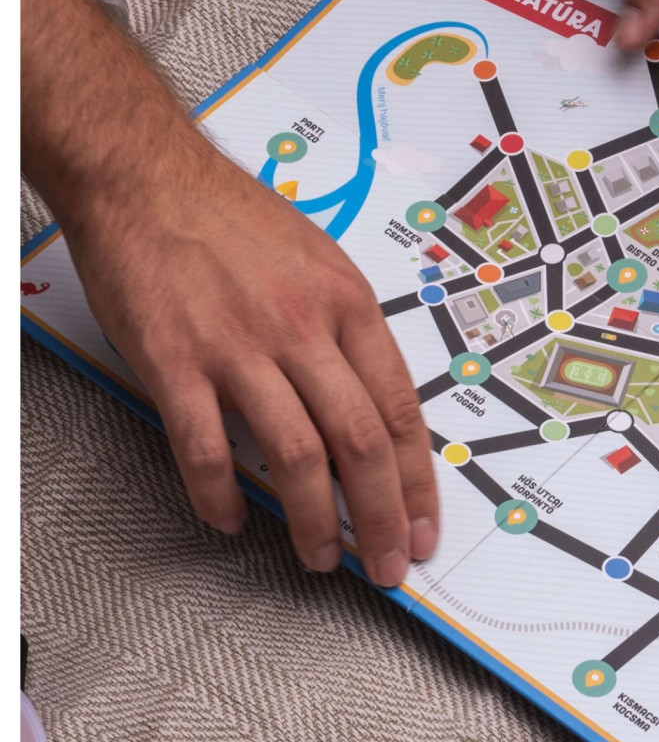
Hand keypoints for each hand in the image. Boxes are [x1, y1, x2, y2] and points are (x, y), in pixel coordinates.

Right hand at [21, 0, 436, 585]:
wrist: (149, 177)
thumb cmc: (236, 221)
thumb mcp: (323, 264)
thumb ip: (350, 335)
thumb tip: (376, 409)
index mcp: (349, 307)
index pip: (400, 410)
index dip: (419, 480)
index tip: (426, 525)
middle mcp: (304, 330)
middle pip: (362, 443)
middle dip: (384, 517)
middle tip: (388, 565)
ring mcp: (239, 347)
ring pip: (297, 456)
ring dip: (315, 521)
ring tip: (320, 558)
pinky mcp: (176, 361)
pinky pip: (205, 449)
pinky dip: (220, 495)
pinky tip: (231, 521)